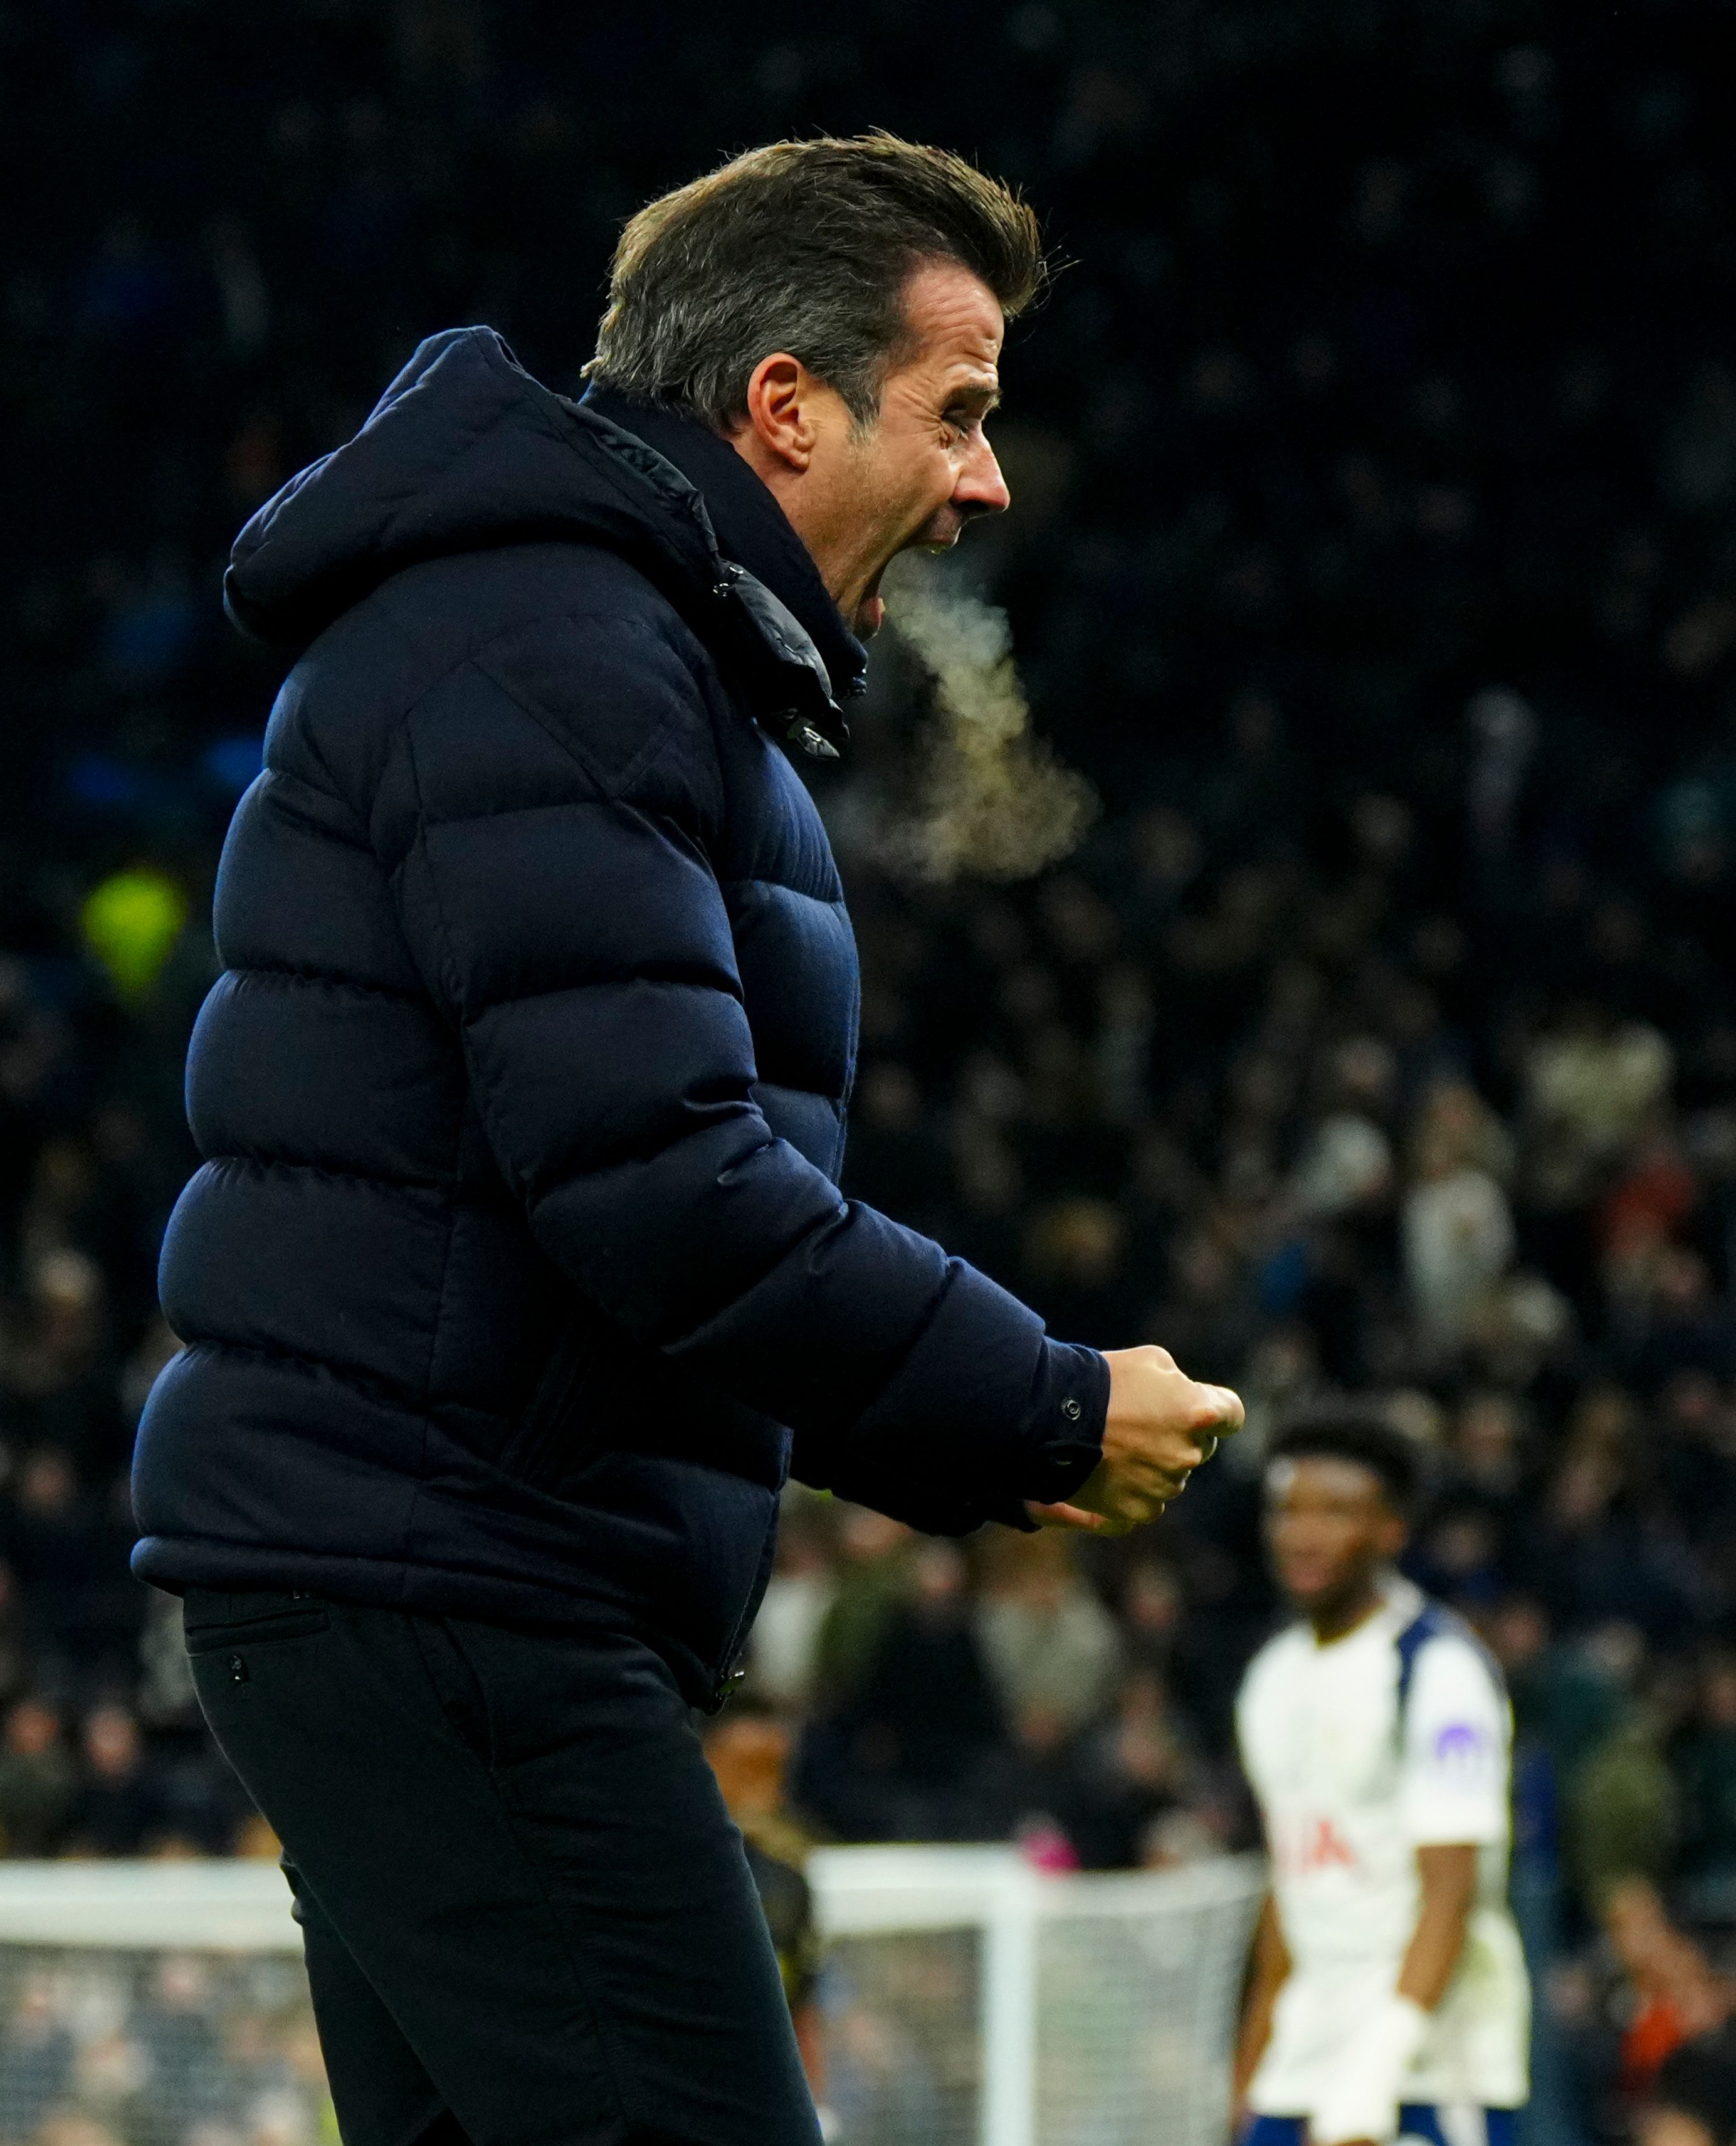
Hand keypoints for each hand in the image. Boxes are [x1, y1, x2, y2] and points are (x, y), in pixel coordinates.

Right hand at [1027, 1346, 1242, 1536]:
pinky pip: (1150, 1500)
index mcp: (1199, 1413)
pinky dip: (1136, 1488)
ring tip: (1119, 1444)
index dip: (1220, 1410)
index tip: (1207, 1410)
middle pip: (1199, 1446)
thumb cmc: (1104, 1381)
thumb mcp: (1152, 1361)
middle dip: (1179, 1435)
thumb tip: (1187, 1400)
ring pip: (1173, 1475)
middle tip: (1142, 1422)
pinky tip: (1112, 1468)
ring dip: (1156, 1462)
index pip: (1233, 1415)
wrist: (1053, 1418)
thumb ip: (1182, 1384)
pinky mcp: (1140, 1510)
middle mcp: (1189, 1454)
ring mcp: (1165, 1486)